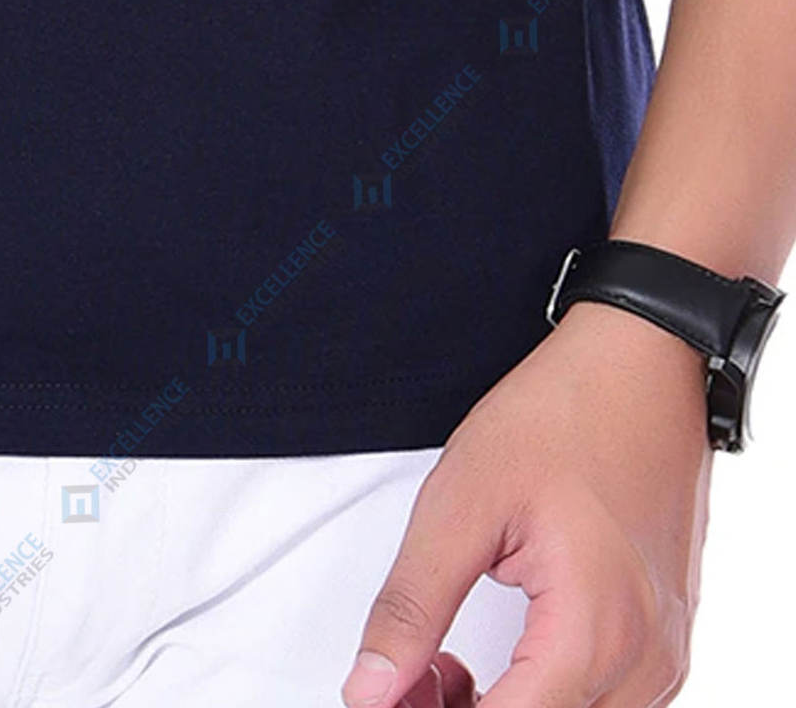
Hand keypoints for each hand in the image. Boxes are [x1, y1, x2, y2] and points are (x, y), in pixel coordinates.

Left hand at [341, 300, 713, 707]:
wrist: (637, 362)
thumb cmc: (562, 413)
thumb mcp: (459, 505)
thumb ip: (412, 608)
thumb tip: (371, 688)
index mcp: (594, 630)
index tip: (388, 695)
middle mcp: (646, 656)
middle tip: (408, 671)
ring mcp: (665, 645)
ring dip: (504, 706)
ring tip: (444, 661)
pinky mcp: (664, 627)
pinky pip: (604, 697)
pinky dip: (544, 692)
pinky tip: (502, 655)